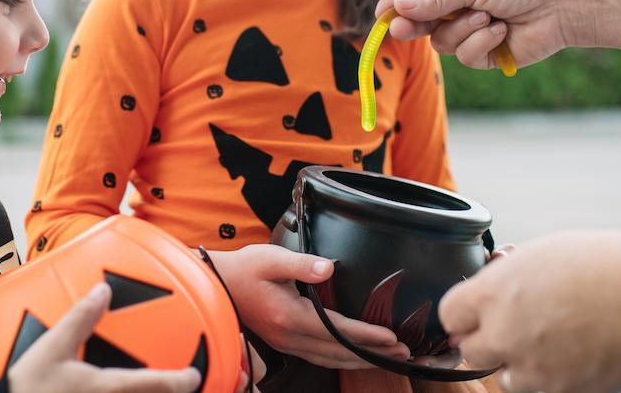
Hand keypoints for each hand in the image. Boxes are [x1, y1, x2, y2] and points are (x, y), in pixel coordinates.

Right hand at [8, 282, 202, 392]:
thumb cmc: (28, 388)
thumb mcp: (51, 348)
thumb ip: (80, 318)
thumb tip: (103, 290)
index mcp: (109, 388)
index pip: (159, 385)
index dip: (183, 381)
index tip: (195, 375)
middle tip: (181, 385)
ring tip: (155, 389)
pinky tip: (118, 392)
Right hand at [208, 244, 409, 369]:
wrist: (216, 284)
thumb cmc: (244, 269)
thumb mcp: (270, 259)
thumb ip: (301, 264)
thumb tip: (328, 268)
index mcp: (290, 317)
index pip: (338, 330)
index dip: (367, 335)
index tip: (392, 337)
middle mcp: (290, 337)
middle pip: (339, 352)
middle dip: (373, 354)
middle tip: (404, 353)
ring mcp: (287, 343)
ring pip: (331, 360)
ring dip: (361, 360)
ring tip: (389, 358)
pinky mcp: (286, 343)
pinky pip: (321, 357)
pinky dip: (344, 359)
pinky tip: (356, 356)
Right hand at [374, 0, 585, 69]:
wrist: (563, 4)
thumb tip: (398, 8)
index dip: (397, 4)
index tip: (379, 15)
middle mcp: (460, 6)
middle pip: (422, 22)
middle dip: (414, 25)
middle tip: (402, 30)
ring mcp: (472, 31)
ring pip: (442, 42)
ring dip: (463, 30)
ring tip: (489, 17)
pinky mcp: (486, 53)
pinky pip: (466, 55)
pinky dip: (481, 43)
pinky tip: (501, 31)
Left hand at [438, 232, 620, 392]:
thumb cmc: (604, 267)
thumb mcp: (541, 255)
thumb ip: (507, 279)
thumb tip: (493, 287)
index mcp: (493, 293)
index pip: (450, 314)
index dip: (464, 313)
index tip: (476, 312)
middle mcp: (505, 334)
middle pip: (470, 351)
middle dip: (487, 340)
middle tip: (512, 328)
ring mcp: (533, 368)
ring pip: (507, 377)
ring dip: (520, 364)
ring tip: (551, 341)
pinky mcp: (562, 391)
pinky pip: (545, 389)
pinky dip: (554, 377)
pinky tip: (576, 354)